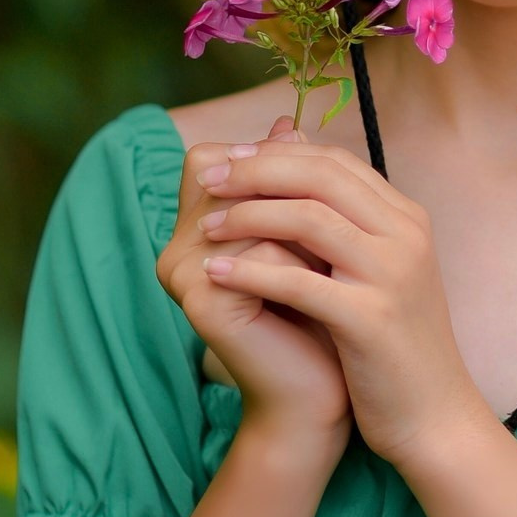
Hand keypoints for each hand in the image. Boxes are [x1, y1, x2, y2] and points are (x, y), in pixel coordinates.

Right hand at [156, 118, 352, 461]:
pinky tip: (326, 282)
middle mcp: (177, 247)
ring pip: (248, 209)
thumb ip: (290, 184)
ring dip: (302, 224)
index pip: (213, 156)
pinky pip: (258, 254)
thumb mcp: (308, 240)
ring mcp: (183, 274)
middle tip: (338, 215)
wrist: (318, 396)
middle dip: (287, 186)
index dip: (266, 159)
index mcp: (194, 230)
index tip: (321, 183)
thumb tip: (286, 120)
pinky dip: (299, 262)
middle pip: (225, 172)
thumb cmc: (318, 317)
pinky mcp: (202, 303)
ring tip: (337, 253)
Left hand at [195, 137, 490, 472]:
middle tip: (209, 181)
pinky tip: (216, 273)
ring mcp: (392, 274)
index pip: (335, 161)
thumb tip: (292, 179)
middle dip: (256, 172)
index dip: (276, 154)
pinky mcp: (371, 319)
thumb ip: (340, 224)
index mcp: (406, 219)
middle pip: (321, 177)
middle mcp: (405, 235)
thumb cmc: (393, 345)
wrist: (434, 416)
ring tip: (206, 227)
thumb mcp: (372, 272)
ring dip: (248, 216)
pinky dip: (252, 272)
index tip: (229, 160)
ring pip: (310, 219)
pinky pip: (300, 282)